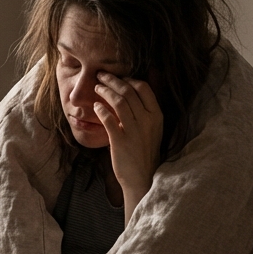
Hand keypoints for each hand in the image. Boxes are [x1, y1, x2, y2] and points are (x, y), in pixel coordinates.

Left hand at [93, 71, 162, 222]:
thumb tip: (131, 91)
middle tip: (101, 75)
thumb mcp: (152, 129)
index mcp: (156, 116)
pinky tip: (95, 106)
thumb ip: (144, 111)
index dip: (129, 78)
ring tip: (97, 87)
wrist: (142, 178)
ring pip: (119, 101)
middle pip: (128, 91)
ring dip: (105, 91)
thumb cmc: (144, 152)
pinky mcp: (120, 141)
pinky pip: (108, 119)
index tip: (118, 77)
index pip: (143, 87)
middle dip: (113, 80)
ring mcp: (134, 131)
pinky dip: (100, 109)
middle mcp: (147, 121)